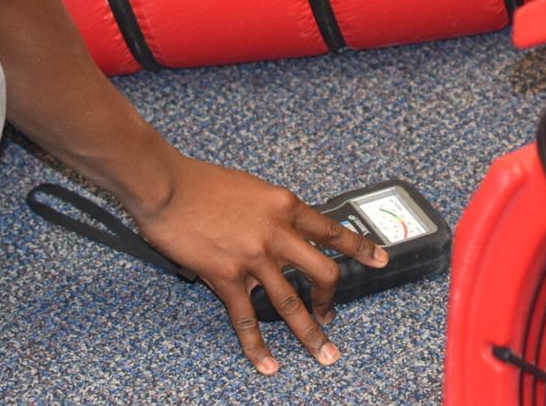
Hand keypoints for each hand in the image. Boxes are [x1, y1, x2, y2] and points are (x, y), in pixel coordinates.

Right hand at [129, 156, 388, 374]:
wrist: (166, 186)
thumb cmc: (200, 181)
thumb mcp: (250, 187)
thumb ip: (270, 212)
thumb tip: (281, 231)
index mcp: (284, 206)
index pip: (332, 230)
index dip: (360, 247)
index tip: (379, 259)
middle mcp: (277, 233)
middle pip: (321, 273)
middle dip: (332, 301)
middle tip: (332, 318)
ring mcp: (253, 257)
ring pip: (291, 303)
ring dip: (310, 333)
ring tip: (323, 354)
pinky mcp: (227, 276)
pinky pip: (247, 319)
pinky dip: (257, 347)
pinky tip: (267, 364)